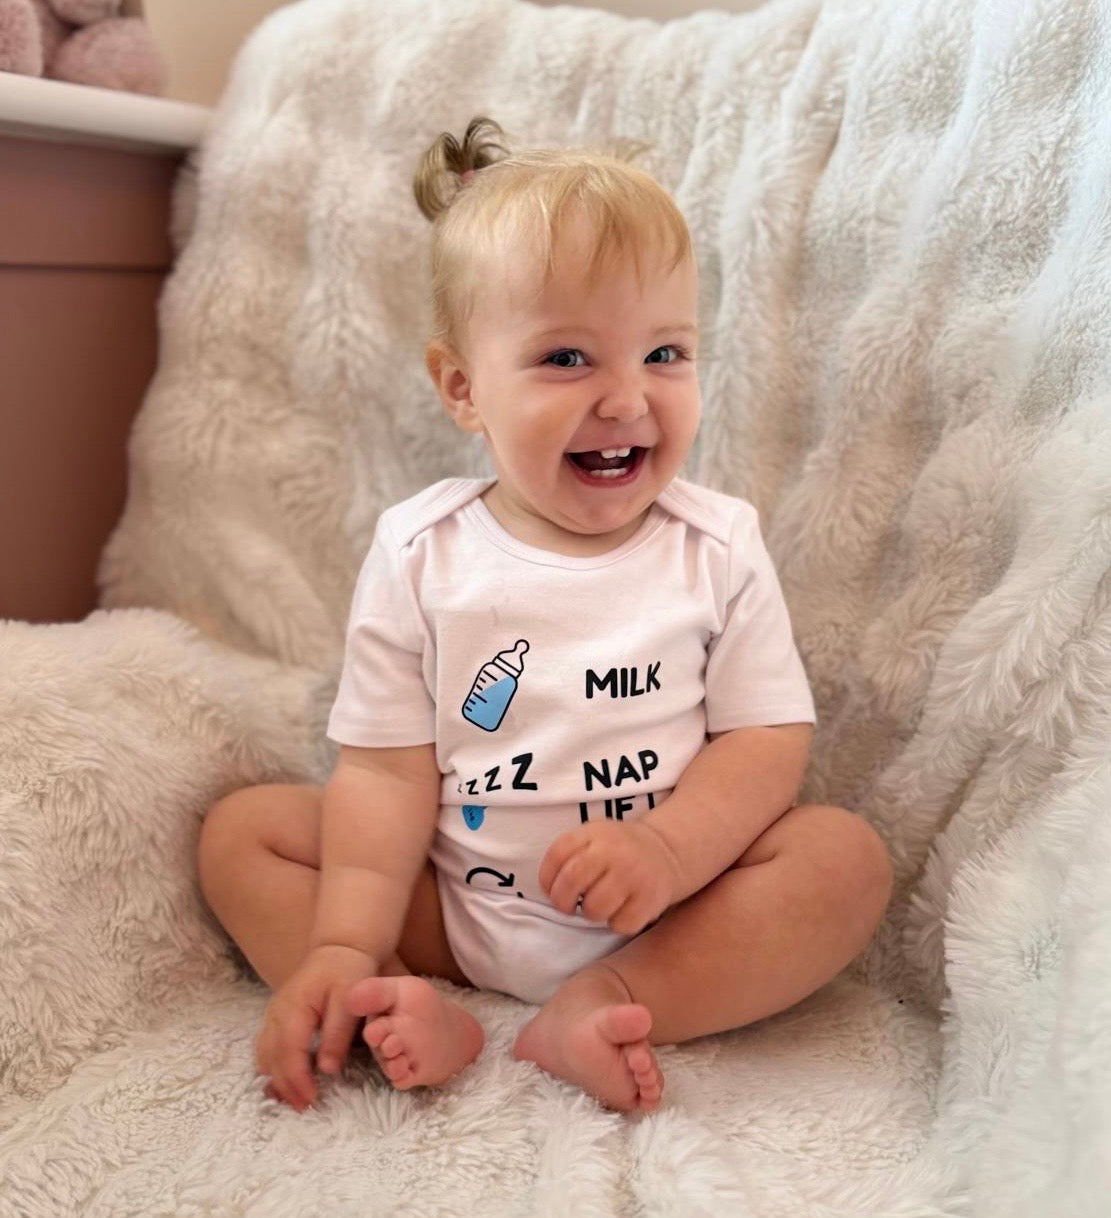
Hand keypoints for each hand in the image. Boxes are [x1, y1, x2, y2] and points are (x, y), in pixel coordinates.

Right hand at [255, 944, 376, 1110]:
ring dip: (275, 1079)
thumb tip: (327, 1070)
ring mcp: (273, 1014)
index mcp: (294, 1008)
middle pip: (272, 1058)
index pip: (289, 1052)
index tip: (311, 1101)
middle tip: (304, 1109)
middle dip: (286, 1087)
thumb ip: (338, 1034)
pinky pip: (265, 1046)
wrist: (339, 947)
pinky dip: (272, 1066)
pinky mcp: (276, 1016)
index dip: (297, 1080)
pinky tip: (283, 1080)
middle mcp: (276, 1013)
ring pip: (264, 1054)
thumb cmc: (348, 971)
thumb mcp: (349, 1001)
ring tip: (293, 1100)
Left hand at [539, 819, 682, 935]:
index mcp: (595, 833)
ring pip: (594, 908)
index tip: (550, 889)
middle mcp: (614, 851)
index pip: (558, 854)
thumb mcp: (593, 837)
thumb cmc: (618, 850)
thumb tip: (549, 889)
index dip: (546, 878)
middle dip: (562, 901)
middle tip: (568, 907)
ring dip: (591, 913)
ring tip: (599, 904)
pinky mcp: (650, 899)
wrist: (665, 851)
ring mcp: (634, 875)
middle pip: (572, 881)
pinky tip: (621, 910)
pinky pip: (619, 924)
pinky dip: (616, 923)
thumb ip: (570, 854)